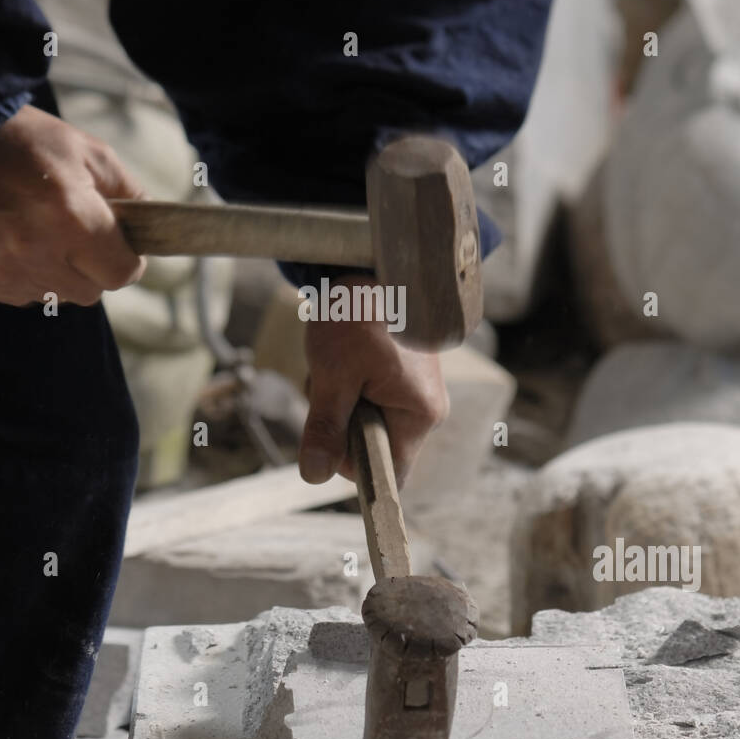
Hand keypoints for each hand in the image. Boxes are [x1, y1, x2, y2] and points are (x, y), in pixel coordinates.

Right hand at [0, 105, 145, 305]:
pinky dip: (25, 274)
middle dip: (92, 268)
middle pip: (90, 292)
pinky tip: (13, 240)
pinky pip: (20, 295)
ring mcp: (3, 270)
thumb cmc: (28, 143)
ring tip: (40, 232)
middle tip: (76, 234)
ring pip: (56, 296)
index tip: (120, 247)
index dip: (127, 261)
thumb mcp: (90, 153)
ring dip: (57, 273)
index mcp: (72, 218)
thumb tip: (149, 227)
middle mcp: (37, 251)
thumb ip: (130, 193)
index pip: (121, 274)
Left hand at [300, 276, 448, 487]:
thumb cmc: (359, 313)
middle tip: (331, 382)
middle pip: (372, 447)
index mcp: (420, 414)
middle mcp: (425, 408)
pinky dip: (347, 385)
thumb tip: (313, 476)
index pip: (388, 474)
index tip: (326, 435)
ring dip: (339, 401)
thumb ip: (325, 427)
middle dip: (340, 423)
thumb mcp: (333, 374)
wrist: (372, 262)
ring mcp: (414, 392)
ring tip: (337, 362)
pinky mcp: (401, 377)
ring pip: (364, 422)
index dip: (351, 463)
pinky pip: (367, 399)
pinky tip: (344, 356)